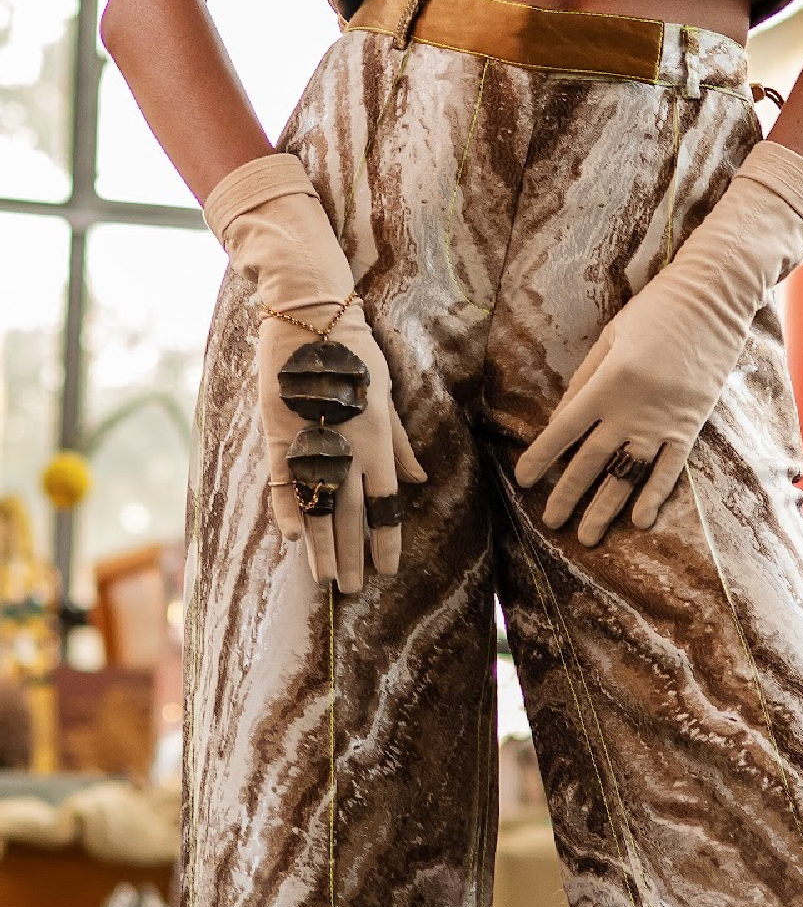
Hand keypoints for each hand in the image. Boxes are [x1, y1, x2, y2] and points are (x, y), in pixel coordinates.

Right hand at [259, 303, 426, 591]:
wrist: (312, 317)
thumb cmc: (357, 353)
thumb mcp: (387, 396)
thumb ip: (399, 443)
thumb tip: (419, 479)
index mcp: (377, 442)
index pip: (385, 505)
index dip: (386, 539)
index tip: (388, 568)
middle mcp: (346, 450)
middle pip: (349, 516)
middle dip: (351, 554)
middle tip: (354, 588)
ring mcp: (311, 444)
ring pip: (317, 507)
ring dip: (321, 545)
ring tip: (326, 578)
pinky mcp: (279, 434)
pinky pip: (283, 481)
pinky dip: (287, 509)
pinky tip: (292, 537)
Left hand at [514, 138, 802, 545]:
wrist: (713, 300)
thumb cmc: (654, 311)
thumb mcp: (609, 337)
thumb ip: (584, 380)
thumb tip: (560, 418)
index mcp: (606, 382)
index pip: (563, 430)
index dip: (541, 457)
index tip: (523, 480)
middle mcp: (632, 408)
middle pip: (592, 460)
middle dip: (569, 494)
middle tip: (551, 522)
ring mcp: (664, 420)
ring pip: (629, 474)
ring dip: (607, 507)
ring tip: (588, 535)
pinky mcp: (692, 424)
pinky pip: (671, 468)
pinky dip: (656, 496)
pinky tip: (640, 520)